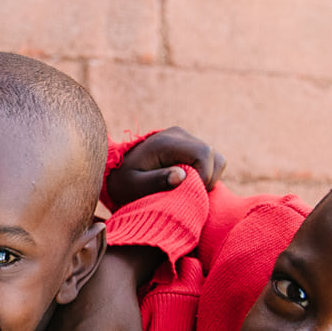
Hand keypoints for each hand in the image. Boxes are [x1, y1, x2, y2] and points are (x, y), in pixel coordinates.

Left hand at [108, 126, 226, 205]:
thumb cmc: (122, 182)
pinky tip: (188, 184)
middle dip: (207, 180)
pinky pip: (210, 161)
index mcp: (166, 142)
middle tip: (188, 195)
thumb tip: (182, 176)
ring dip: (208, 178)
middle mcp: (178, 135)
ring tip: (188, 190)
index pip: (203, 154)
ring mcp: (184, 139)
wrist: (115, 171)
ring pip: (216, 158)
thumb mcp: (132, 186)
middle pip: (213, 156)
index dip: (205, 176)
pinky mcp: (187, 146)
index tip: (191, 194)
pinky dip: (205, 175)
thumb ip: (155, 181)